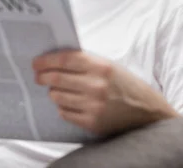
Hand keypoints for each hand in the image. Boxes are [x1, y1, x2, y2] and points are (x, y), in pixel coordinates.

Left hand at [33, 50, 178, 135]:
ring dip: (53, 92)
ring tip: (57, 90)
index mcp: (101, 67)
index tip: (36, 63)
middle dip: (42, 76)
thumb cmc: (124, 84)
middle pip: (56, 78)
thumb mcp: (108, 65)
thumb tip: (52, 59)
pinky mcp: (92, 122)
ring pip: (57, 96)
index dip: (46, 61)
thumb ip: (83, 61)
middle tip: (38, 76)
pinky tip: (70, 102)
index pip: (64, 60)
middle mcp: (96, 86)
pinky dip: (63, 106)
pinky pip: (64, 112)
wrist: (147, 111)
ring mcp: (94, 106)